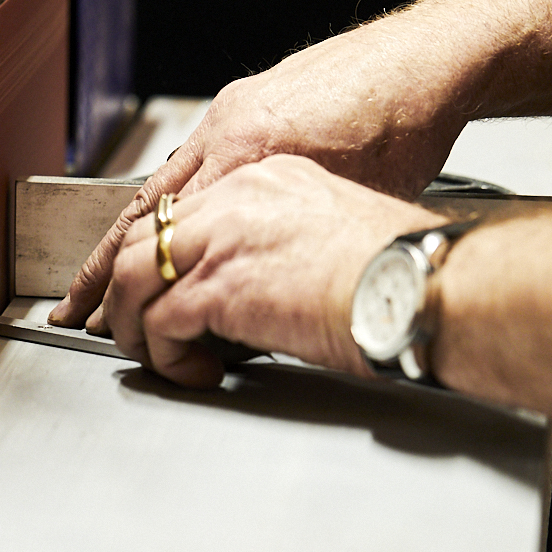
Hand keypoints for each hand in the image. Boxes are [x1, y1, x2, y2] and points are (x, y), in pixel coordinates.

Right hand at [49, 17, 476, 331]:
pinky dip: (172, 195)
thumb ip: (284, 239)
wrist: (430, 58)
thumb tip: (251, 289)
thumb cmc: (406, 127)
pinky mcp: (247, 100)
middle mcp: (226, 128)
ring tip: (109, 269)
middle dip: (101, 261)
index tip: (98, 311)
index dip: (121, 277)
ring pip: (163, 182)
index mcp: (246, 152)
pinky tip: (171, 220)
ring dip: (133, 230)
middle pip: (142, 208)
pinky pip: (193, 157)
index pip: (162, 227)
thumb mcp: (345, 202)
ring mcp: (232, 110)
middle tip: (73, 302)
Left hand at [105, 155, 443, 387]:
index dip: (151, 255)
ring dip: (133, 324)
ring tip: (155, 357)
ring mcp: (222, 237)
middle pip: (142, 237)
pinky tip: (193, 373)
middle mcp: (236, 196)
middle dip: (125, 290)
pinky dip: (164, 355)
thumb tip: (259, 288)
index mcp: (266, 179)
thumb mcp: (333, 234)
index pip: (181, 212)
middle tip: (132, 329)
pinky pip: (158, 322)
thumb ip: (282, 245)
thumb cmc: (404, 272)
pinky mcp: (220, 285)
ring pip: (133, 276)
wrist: (425, 286)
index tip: (138, 287)